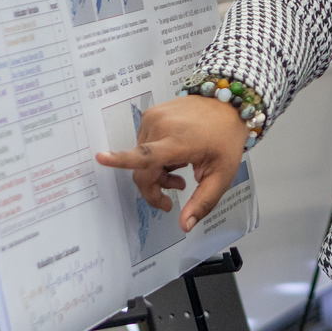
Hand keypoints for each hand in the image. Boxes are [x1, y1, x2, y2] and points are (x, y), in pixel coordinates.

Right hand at [95, 95, 248, 231]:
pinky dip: (157, 154)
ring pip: (142, 158)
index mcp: (179, 141)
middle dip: (157, 186)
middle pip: (143, 169)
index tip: (100, 158)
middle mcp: (162, 126)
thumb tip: (185, 226)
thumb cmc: (227, 138)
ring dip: (158, 170)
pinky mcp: (151, 113)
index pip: (146, 155)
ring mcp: (155, 117)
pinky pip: (145, 142)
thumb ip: (203, 202)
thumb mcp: (222, 174)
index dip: (121, 160)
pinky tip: (177, 152)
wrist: (231, 105)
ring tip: (183, 167)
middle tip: (179, 187)